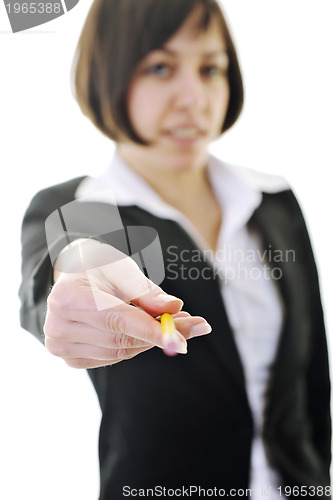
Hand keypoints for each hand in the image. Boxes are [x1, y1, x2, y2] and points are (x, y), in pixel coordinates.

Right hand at [44, 239, 211, 368]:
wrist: (73, 274)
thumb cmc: (99, 266)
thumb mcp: (123, 269)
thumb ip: (147, 292)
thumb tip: (175, 308)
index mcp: (68, 297)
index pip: (117, 320)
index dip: (152, 331)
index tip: (184, 340)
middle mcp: (58, 326)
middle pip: (121, 339)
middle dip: (162, 335)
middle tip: (196, 325)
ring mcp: (61, 346)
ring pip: (120, 352)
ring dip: (151, 340)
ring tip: (173, 323)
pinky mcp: (70, 358)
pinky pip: (113, 358)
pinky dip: (134, 345)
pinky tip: (146, 331)